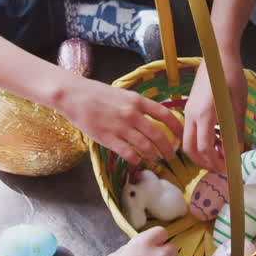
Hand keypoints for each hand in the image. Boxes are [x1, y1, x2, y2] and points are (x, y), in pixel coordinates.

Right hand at [61, 74, 181, 164]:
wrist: (74, 95)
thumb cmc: (97, 93)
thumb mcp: (122, 94)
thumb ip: (137, 105)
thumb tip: (153, 119)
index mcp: (137, 100)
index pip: (165, 114)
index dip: (176, 127)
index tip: (181, 136)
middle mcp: (131, 114)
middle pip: (158, 135)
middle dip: (168, 149)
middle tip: (171, 156)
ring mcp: (120, 127)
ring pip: (145, 146)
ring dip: (154, 156)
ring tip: (156, 161)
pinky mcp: (108, 138)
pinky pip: (128, 153)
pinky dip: (136, 160)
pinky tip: (137, 161)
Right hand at [181, 50, 246, 172]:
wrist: (218, 54)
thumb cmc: (231, 76)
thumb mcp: (238, 104)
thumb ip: (236, 129)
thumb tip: (237, 151)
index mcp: (204, 114)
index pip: (204, 148)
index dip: (216, 162)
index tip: (228, 168)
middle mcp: (192, 115)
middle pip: (190, 149)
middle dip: (203, 163)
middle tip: (221, 168)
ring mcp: (188, 110)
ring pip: (187, 140)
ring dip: (201, 153)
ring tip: (220, 155)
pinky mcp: (190, 107)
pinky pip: (190, 130)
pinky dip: (200, 140)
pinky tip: (217, 139)